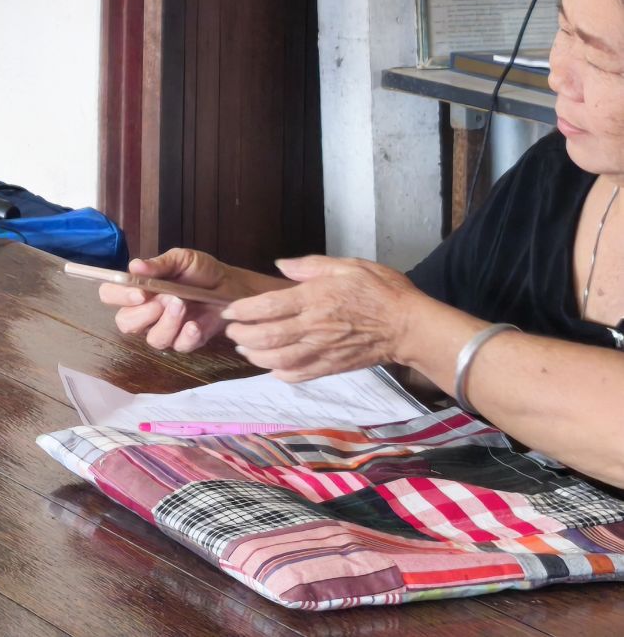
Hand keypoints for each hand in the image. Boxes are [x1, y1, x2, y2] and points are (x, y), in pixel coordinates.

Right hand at [97, 248, 239, 353]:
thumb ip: (158, 265)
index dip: (118, 296)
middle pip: (125, 322)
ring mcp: (165, 329)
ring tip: (182, 305)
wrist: (232, 286)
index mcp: (138, 289)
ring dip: (167, 323)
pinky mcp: (185, 342)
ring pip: (153, 339)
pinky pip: (178, 346)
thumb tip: (134, 266)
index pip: (110, 295)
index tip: (139, 293)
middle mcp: (146, 312)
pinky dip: (186, 336)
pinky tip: (195, 324)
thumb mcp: (181, 259)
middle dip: (142, 314)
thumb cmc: (201, 270)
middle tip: (164, 300)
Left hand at [222, 256, 425, 381]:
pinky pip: (301, 375)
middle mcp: (315, 327)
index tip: (229, 311)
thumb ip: (310, 265)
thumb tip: (281, 265)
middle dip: (242, 336)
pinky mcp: (333, 367)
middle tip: (232, 331)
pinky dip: (281, 374)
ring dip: (256, 357)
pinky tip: (272, 368)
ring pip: (279, 360)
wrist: (411, 326)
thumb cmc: (382, 291)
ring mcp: (323, 350)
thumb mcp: (348, 265)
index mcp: (315, 299)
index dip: (242, 311)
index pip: (267, 307)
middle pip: (267, 337)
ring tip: (245, 349)